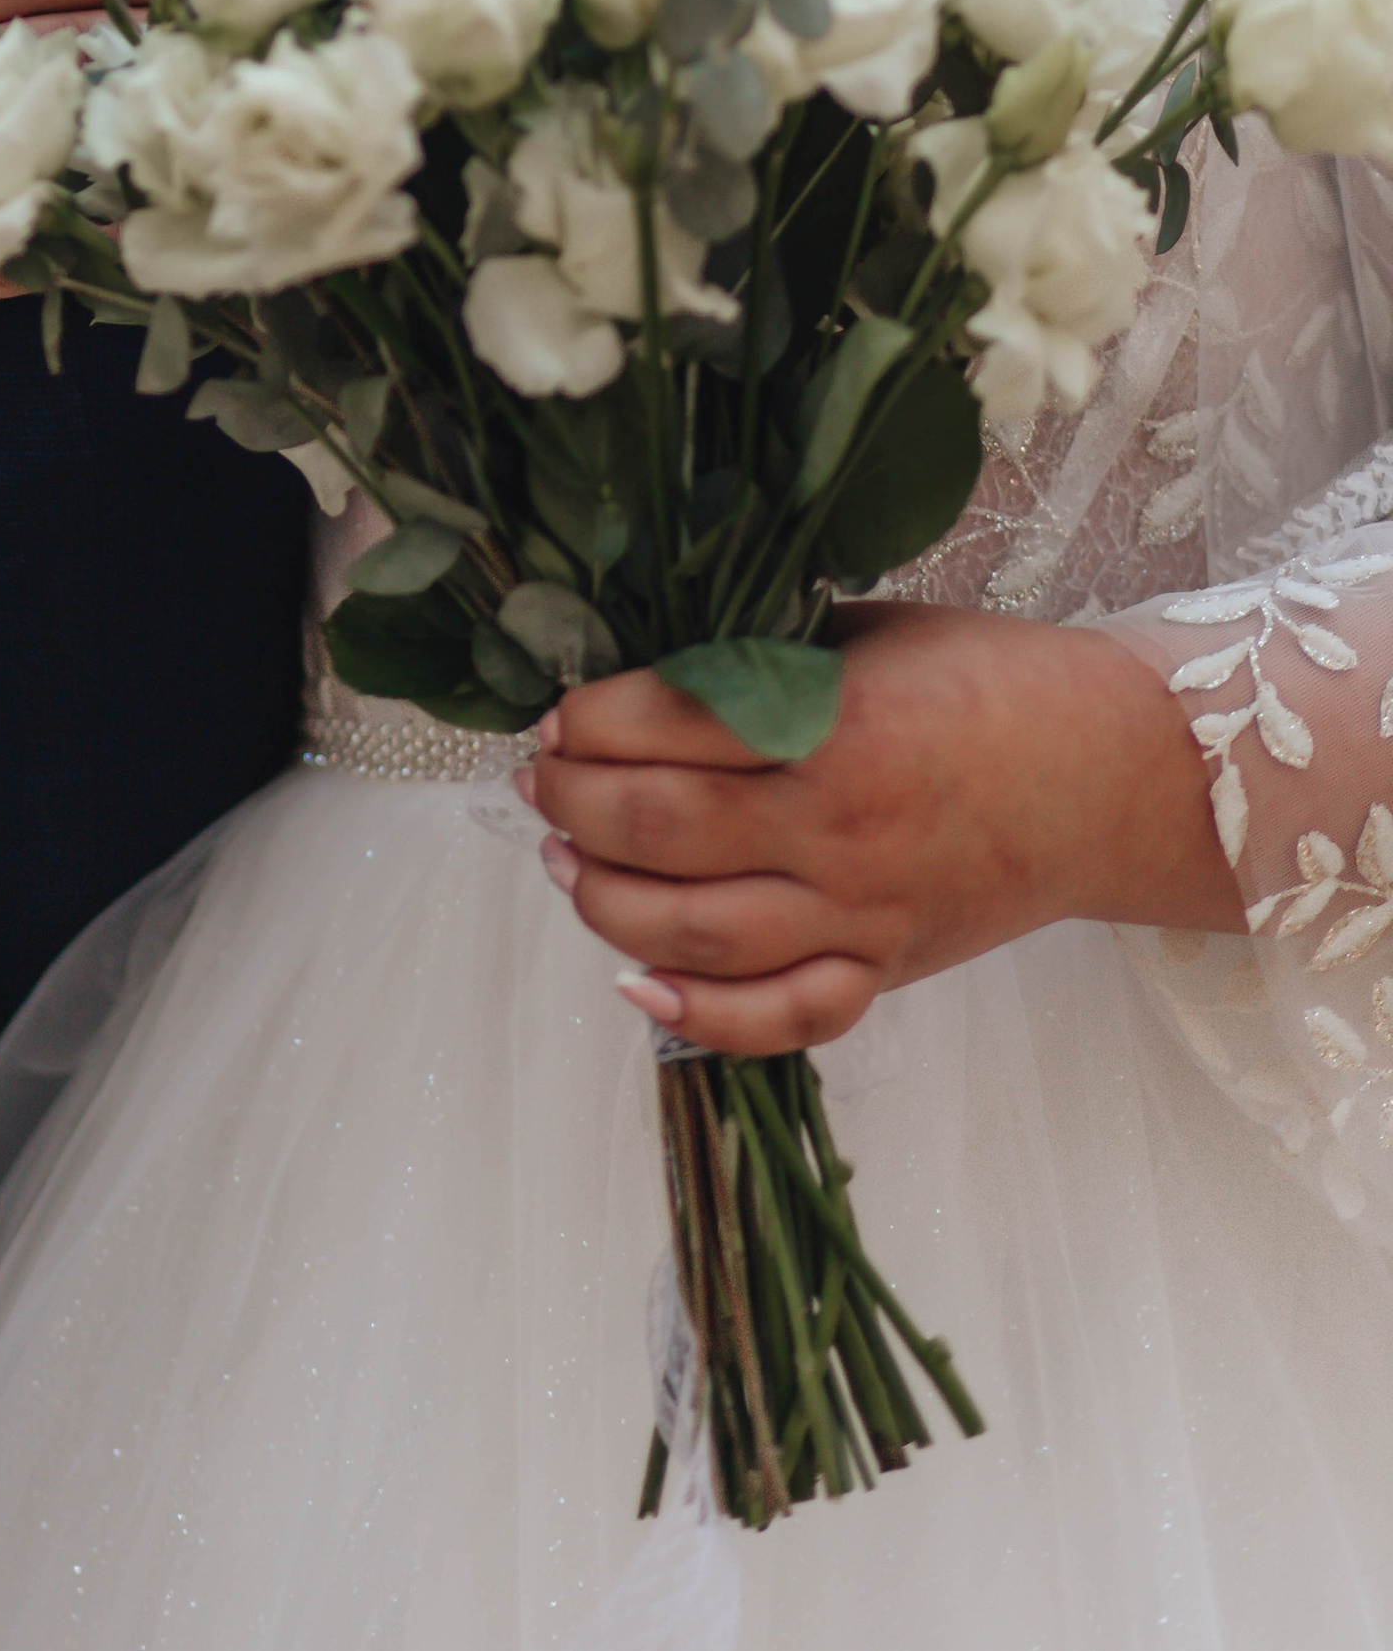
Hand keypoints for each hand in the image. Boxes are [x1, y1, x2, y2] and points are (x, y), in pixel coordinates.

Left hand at [518, 600, 1241, 1056]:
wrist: (1110, 771)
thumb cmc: (980, 678)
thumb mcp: (866, 632)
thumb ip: (761, 656)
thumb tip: (639, 666)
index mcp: (834, 721)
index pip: (669, 723)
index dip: (589, 719)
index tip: (554, 712)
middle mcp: (840, 826)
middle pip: (662, 829)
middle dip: (574, 803)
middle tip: (540, 783)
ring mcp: (862, 911)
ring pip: (699, 933)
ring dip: (606, 900)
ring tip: (565, 862)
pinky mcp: (885, 970)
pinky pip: (783, 1018)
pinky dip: (700, 1016)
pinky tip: (635, 981)